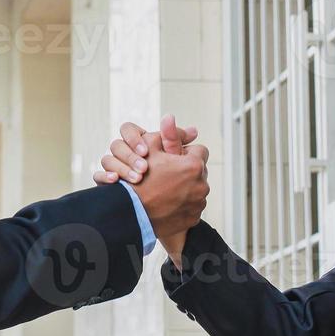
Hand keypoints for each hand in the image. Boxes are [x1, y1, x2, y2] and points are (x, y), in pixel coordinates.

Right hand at [94, 116, 207, 266]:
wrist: (132, 214)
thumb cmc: (139, 179)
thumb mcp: (149, 149)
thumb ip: (165, 134)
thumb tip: (170, 117)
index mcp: (194, 165)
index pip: (199, 151)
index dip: (184, 153)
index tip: (172, 158)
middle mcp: (202, 185)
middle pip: (198, 171)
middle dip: (186, 171)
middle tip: (168, 174)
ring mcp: (198, 203)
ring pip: (196, 189)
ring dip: (185, 188)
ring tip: (166, 190)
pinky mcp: (194, 218)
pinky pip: (192, 207)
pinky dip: (182, 204)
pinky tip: (168, 203)